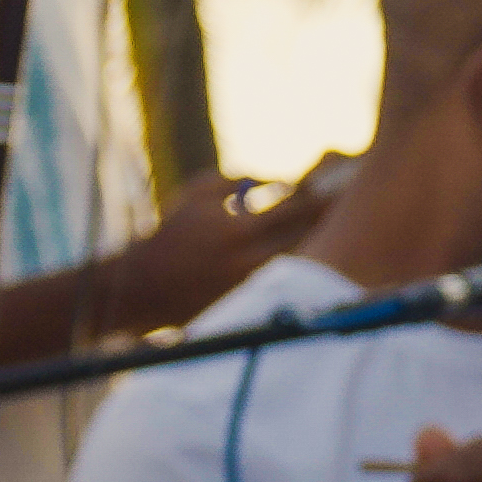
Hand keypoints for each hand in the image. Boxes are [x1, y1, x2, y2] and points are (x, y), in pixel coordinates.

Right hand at [125, 160, 345, 328]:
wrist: (140, 286)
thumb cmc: (169, 231)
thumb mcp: (197, 194)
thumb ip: (238, 178)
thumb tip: (278, 177)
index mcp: (238, 228)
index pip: (295, 207)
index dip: (316, 195)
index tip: (326, 186)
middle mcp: (248, 259)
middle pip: (307, 237)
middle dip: (326, 219)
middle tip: (341, 206)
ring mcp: (250, 286)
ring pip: (300, 262)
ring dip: (316, 244)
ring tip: (328, 228)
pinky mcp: (246, 304)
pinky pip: (282, 281)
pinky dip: (296, 266)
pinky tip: (304, 254)